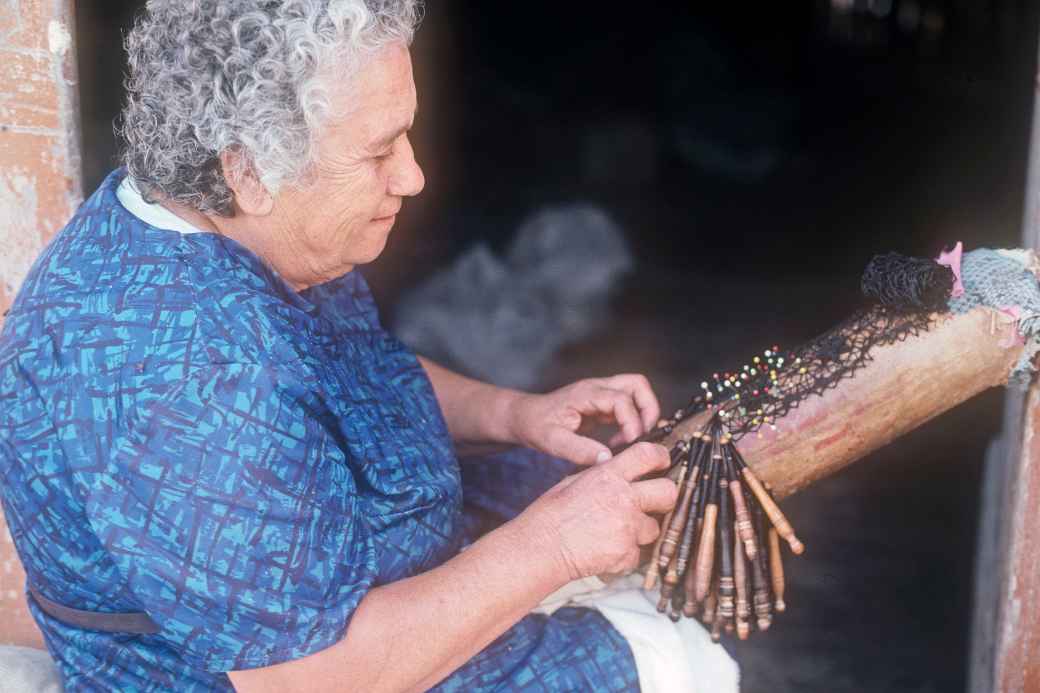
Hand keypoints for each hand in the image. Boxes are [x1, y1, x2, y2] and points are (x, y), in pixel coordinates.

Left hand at [505, 374, 660, 465]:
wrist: (524, 417)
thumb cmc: (535, 425)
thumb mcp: (551, 441)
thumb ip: (578, 450)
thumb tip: (607, 458)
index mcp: (585, 394)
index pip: (621, 399)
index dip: (632, 421)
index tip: (631, 443)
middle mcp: (597, 388)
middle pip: (637, 385)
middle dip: (648, 410)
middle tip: (643, 437)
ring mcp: (601, 393)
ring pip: (636, 391)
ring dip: (644, 413)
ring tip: (634, 439)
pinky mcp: (602, 403)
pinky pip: (628, 406)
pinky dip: (632, 422)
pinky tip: (619, 442)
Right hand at [517, 443, 677, 581]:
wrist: (540, 548)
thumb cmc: (550, 515)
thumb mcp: (574, 481)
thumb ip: (604, 476)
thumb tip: (623, 473)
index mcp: (608, 475)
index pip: (648, 454)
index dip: (661, 456)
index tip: (663, 462)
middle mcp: (623, 498)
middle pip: (668, 492)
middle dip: (664, 497)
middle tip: (652, 503)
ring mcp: (627, 527)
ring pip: (655, 527)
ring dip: (642, 531)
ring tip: (617, 533)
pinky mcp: (626, 553)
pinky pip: (639, 553)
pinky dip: (627, 554)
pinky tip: (608, 550)